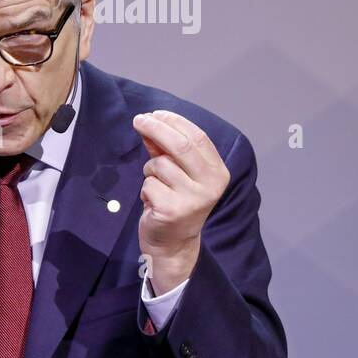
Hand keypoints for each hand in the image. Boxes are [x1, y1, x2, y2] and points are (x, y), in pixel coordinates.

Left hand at [132, 110, 230, 293]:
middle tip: (139, 119)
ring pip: (159, 165)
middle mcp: (211, 185)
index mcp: (218, 172)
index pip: (197, 137)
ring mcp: (193, 199)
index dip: (175, 121)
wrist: (174, 243)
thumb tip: (150, 122)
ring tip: (156, 186)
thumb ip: (167, 149)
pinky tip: (153, 202)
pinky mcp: (172, 210)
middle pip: (180, 145)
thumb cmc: (176, 200)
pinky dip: (145, 190)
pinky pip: (149, 184)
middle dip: (156, 128)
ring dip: (149, 170)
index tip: (155, 113)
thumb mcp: (178, 172)